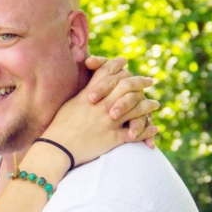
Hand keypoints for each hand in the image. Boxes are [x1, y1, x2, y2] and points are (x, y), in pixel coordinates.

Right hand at [40, 59, 159, 166]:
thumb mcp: (70, 104)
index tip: (125, 62)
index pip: (107, 73)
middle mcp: (102, 106)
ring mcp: (109, 121)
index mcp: (89, 95)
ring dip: (148, 105)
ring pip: (136, 108)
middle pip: (126, 86)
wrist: (57, 149)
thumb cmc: (59, 126)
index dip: (117, 65)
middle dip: (140, 82)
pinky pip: (136, 133)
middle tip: (148, 81)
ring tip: (154, 104)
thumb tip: (92, 88)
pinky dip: (147, 131)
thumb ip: (83, 94)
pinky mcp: (113, 138)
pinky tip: (154, 128)